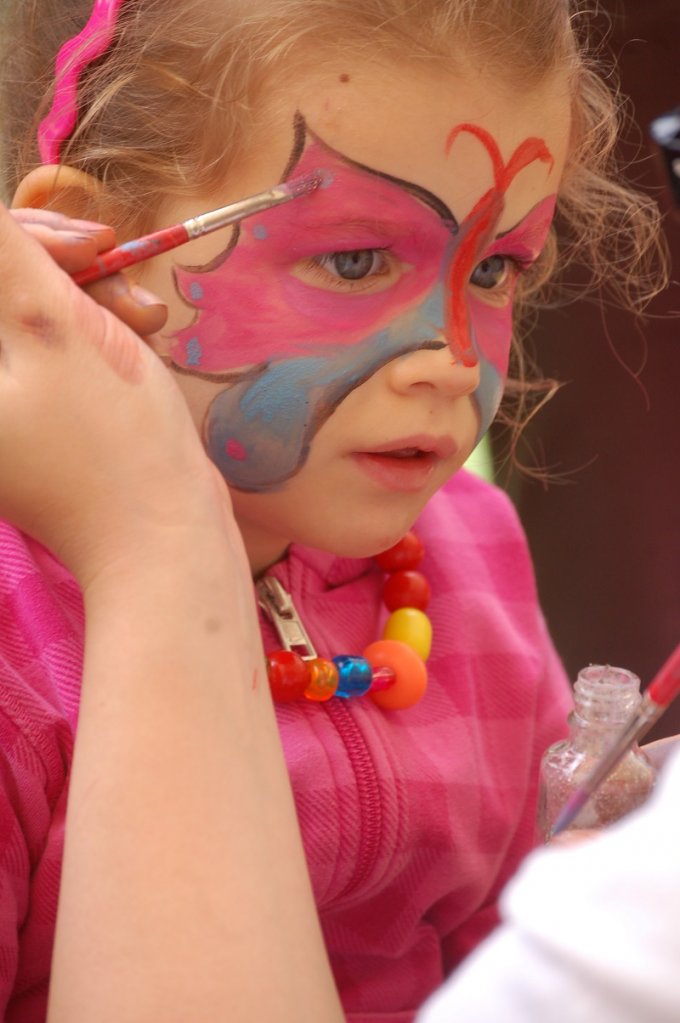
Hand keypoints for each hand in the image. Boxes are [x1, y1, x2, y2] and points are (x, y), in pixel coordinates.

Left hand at [0, 202, 238, 586]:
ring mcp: (5, 409)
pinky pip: (54, 346)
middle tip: (124, 276)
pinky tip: (138, 336)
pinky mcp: (34, 417)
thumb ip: (7, 254)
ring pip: (32, 311)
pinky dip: (95, 331)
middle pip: (2, 288)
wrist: (164, 539)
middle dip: (64, 268)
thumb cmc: (115, 444)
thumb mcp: (54, 329)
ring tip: (146, 319)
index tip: (90, 246)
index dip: (27, 238)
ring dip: (90, 296)